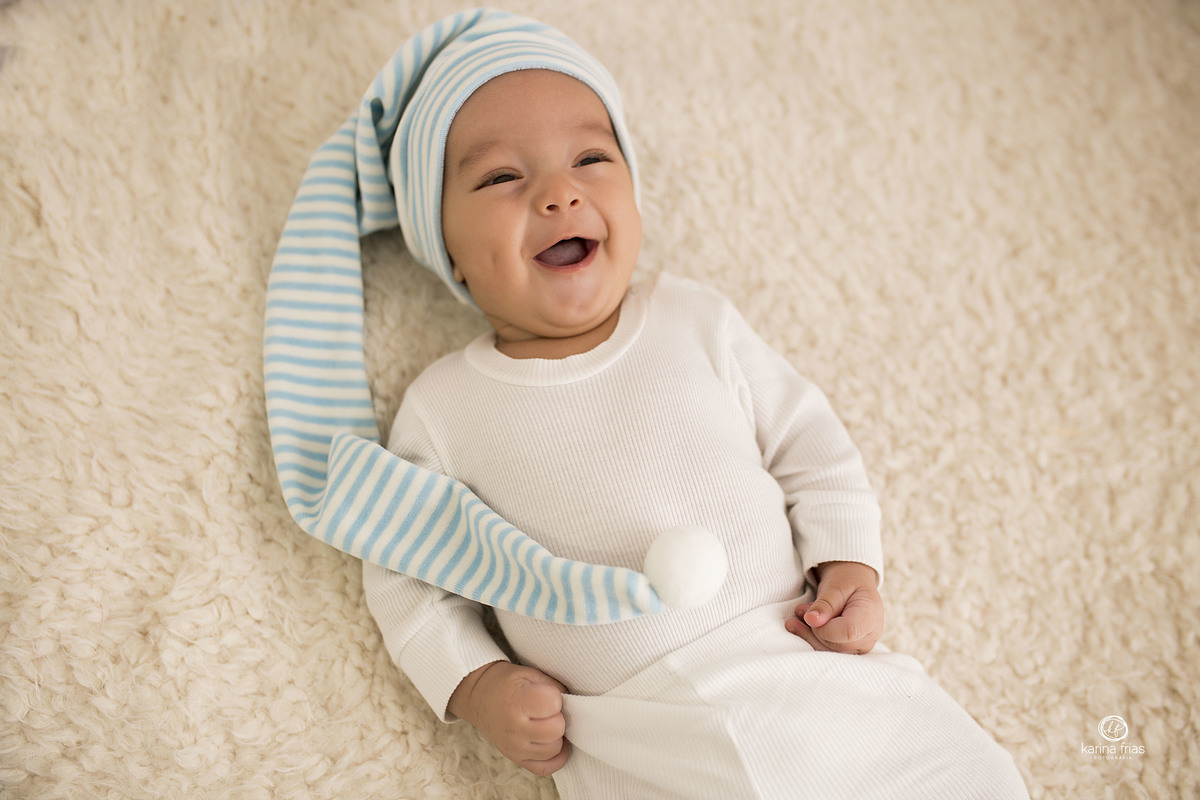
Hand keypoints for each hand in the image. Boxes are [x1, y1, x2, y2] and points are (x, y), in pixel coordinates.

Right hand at [448, 661, 570, 775]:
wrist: (479, 697)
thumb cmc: (506, 683)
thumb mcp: (529, 674)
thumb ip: (553, 686)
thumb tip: (574, 702)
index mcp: (517, 701)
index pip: (553, 705)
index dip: (556, 698)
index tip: (548, 695)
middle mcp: (515, 728)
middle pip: (556, 729)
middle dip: (558, 718)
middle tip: (548, 711)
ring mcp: (515, 747)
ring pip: (554, 749)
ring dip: (556, 736)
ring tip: (546, 724)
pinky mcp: (517, 759)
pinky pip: (546, 768)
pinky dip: (554, 757)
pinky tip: (551, 742)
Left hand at [785, 561, 882, 653]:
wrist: (854, 583)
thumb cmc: (847, 581)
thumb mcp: (835, 586)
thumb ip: (825, 603)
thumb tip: (811, 620)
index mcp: (871, 616)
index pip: (847, 632)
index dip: (823, 628)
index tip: (809, 616)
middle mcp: (870, 635)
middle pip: (837, 646)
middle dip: (812, 630)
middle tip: (799, 611)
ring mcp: (862, 645)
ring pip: (830, 653)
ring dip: (809, 636)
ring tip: (798, 617)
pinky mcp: (851, 649)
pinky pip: (829, 652)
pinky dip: (813, 639)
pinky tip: (805, 625)